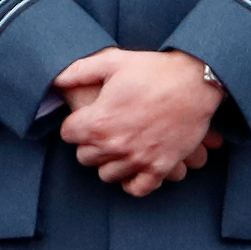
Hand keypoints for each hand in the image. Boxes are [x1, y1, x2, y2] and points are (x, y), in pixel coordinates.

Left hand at [54, 47, 223, 195]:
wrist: (194, 82)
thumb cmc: (152, 70)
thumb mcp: (112, 61)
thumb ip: (79, 71)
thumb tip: (56, 79)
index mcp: (99, 121)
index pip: (68, 134)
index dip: (74, 123)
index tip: (84, 115)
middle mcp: (115, 145)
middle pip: (84, 157)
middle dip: (88, 142)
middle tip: (100, 127)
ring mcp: (139, 159)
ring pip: (107, 174)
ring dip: (108, 161)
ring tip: (116, 143)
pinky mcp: (160, 167)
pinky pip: (137, 188)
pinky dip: (131, 180)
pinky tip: (131, 164)